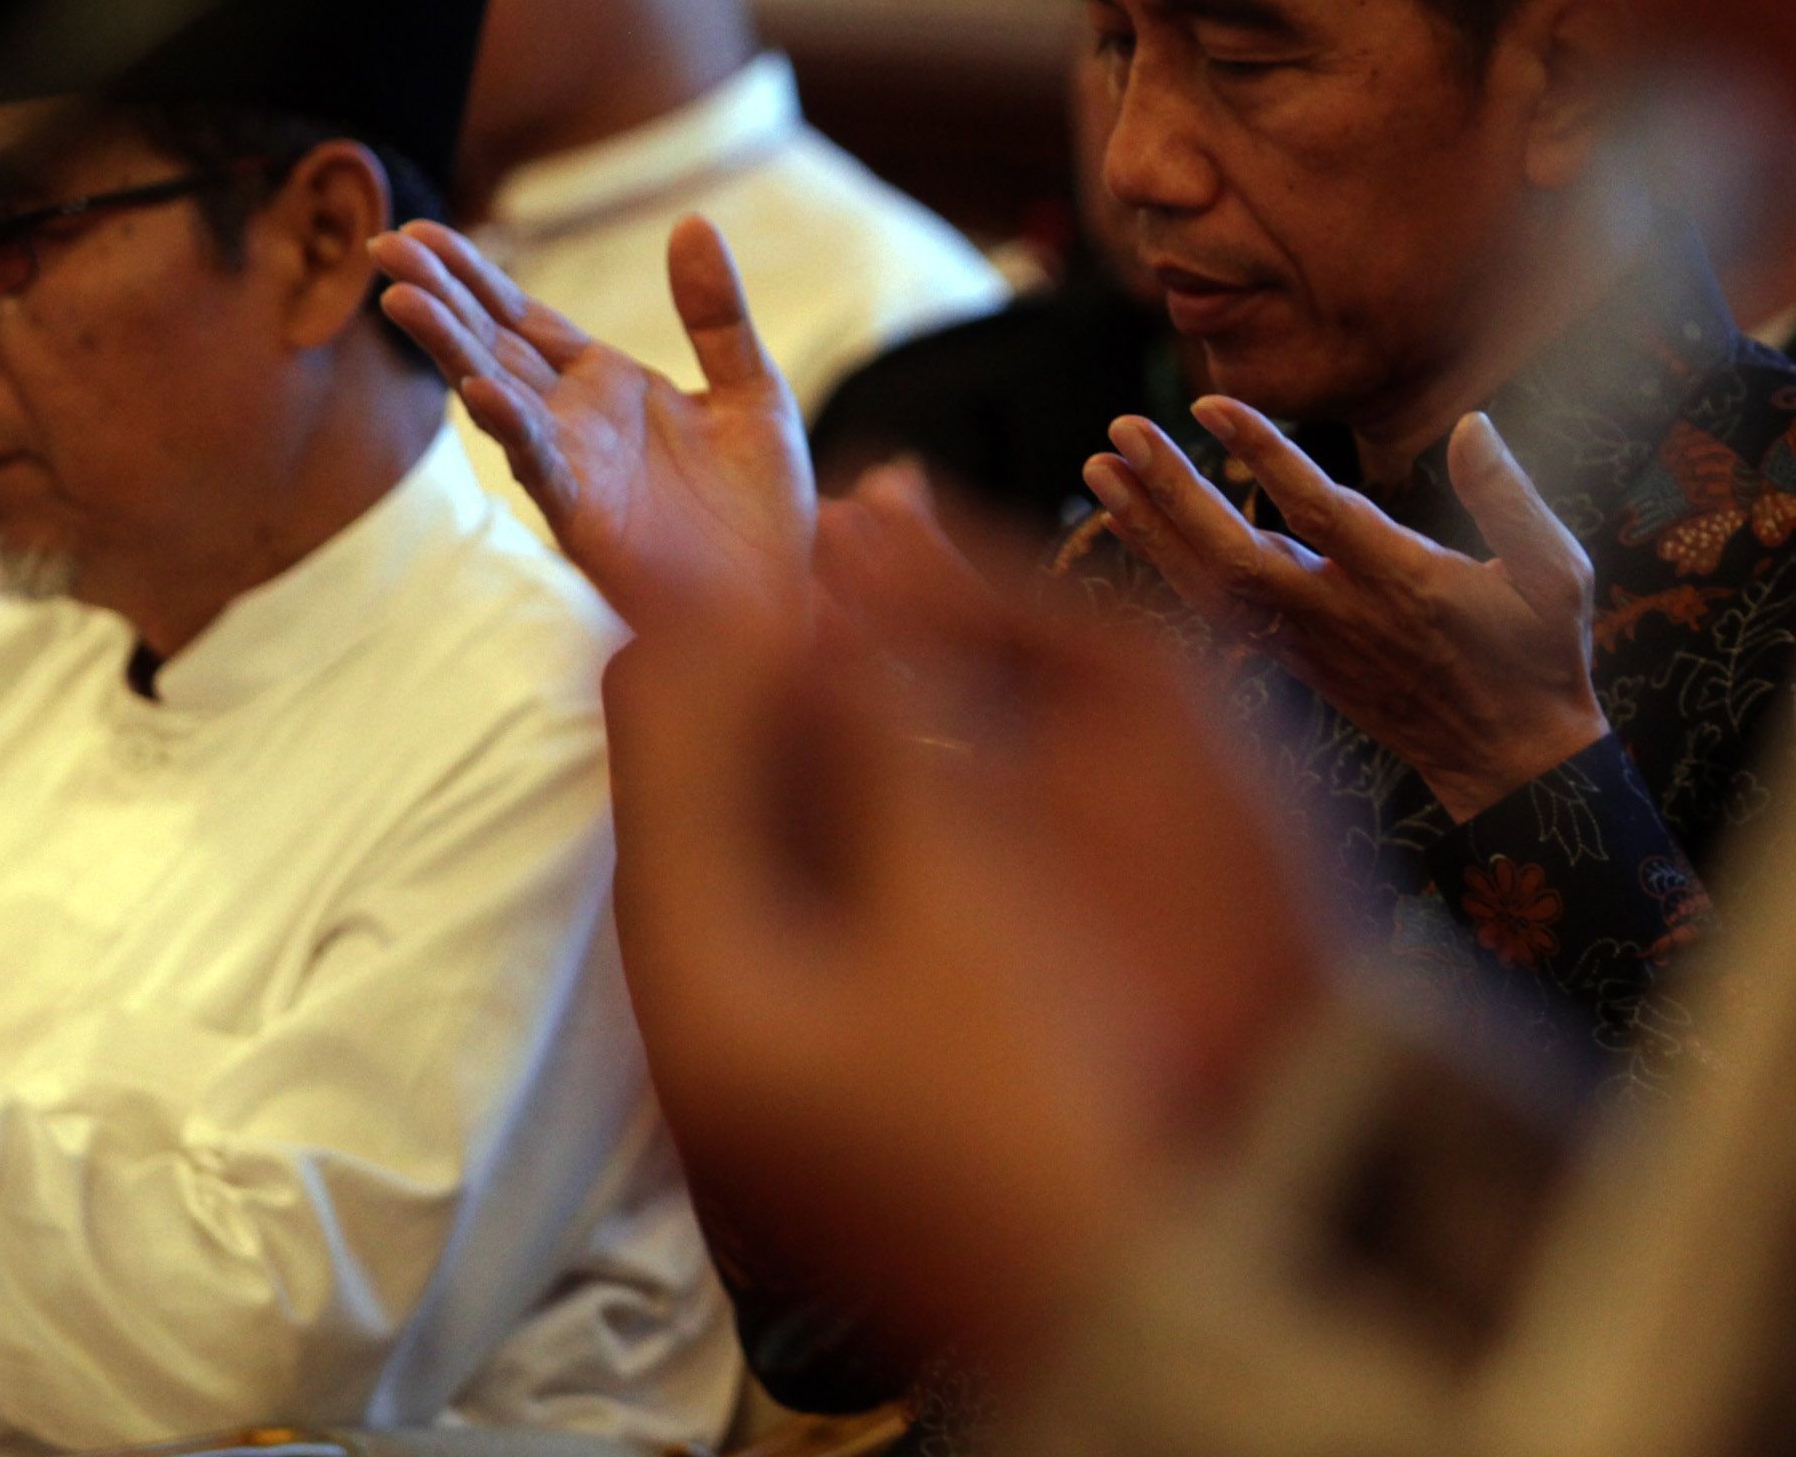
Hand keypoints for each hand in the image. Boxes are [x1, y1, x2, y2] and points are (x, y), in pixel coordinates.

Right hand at [372, 215, 813, 630]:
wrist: (788, 597)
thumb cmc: (764, 507)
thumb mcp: (750, 389)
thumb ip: (716, 313)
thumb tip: (691, 221)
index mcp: (606, 385)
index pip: (522, 318)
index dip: (472, 275)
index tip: (420, 230)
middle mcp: (576, 424)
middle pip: (492, 347)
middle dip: (440, 297)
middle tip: (383, 243)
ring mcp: (575, 470)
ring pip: (497, 398)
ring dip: (451, 350)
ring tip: (402, 299)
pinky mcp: (588, 520)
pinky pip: (541, 468)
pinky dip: (511, 428)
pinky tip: (478, 392)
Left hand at [603, 508, 1326, 1371]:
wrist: (1136, 1294)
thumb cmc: (1052, 1102)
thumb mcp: (960, 889)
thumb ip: (877, 721)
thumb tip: (831, 572)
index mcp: (693, 958)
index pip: (660, 704)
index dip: (729, 583)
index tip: (815, 500)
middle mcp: (684, 1001)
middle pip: (677, 759)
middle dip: (750, 646)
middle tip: (859, 552)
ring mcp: (736, 1041)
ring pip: (729, 815)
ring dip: (793, 715)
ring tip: (887, 627)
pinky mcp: (800, 1061)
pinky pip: (781, 883)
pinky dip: (826, 799)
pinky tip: (904, 750)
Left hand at [1083, 402, 1607, 818]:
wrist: (1511, 763)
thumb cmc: (1538, 659)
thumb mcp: (1555, 574)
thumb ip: (1510, 497)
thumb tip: (1472, 425)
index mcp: (1404, 584)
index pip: (1317, 510)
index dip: (1262, 454)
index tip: (1209, 404)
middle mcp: (1342, 617)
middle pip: (1234, 554)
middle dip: (1171, 493)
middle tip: (1120, 433)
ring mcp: (1310, 645)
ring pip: (1211, 588)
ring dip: (1150, 529)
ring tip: (1098, 471)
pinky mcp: (1295, 663)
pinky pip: (1218, 614)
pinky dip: (1170, 569)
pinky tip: (1135, 529)